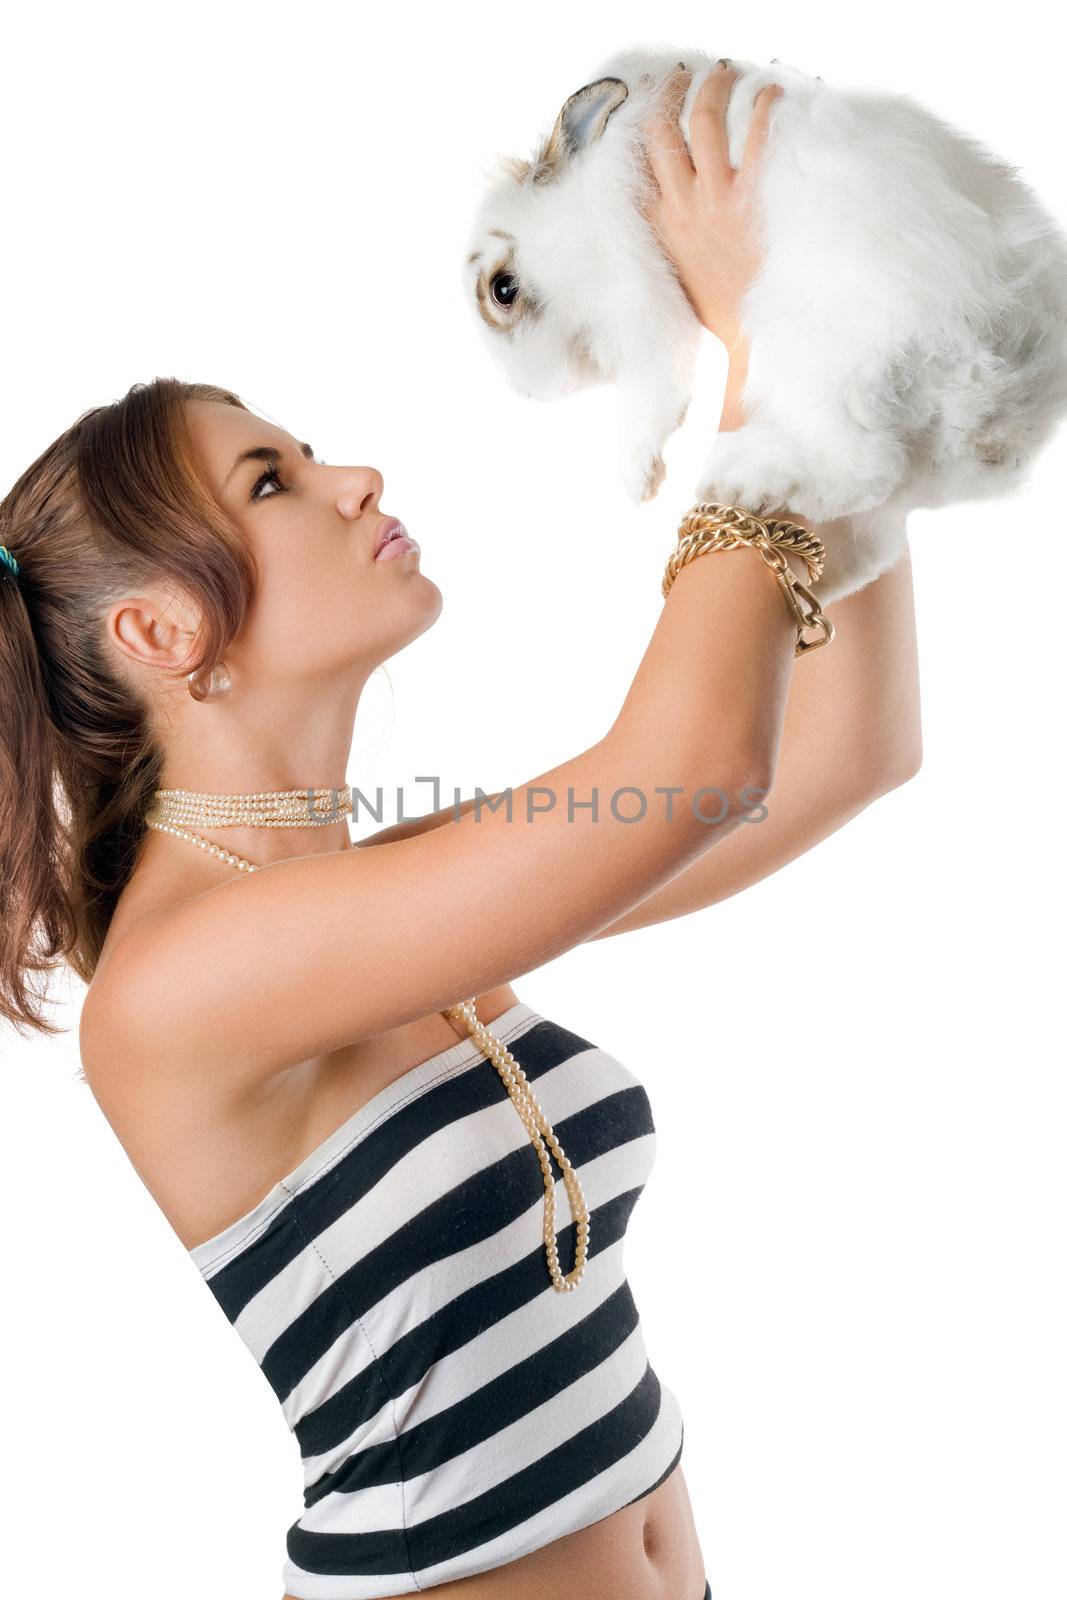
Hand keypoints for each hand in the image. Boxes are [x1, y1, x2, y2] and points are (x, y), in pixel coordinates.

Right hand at [641, 61, 782, 353]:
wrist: (750, 340)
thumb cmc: (716, 321)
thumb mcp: (670, 288)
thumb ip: (660, 257)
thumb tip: (650, 252)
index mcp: (656, 229)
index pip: (633, 165)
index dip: (639, 127)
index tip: (649, 109)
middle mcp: (681, 207)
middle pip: (662, 130)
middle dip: (669, 93)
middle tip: (682, 78)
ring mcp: (716, 200)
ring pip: (703, 120)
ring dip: (712, 89)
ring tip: (722, 74)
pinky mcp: (753, 201)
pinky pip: (757, 135)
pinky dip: (763, 107)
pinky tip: (770, 96)